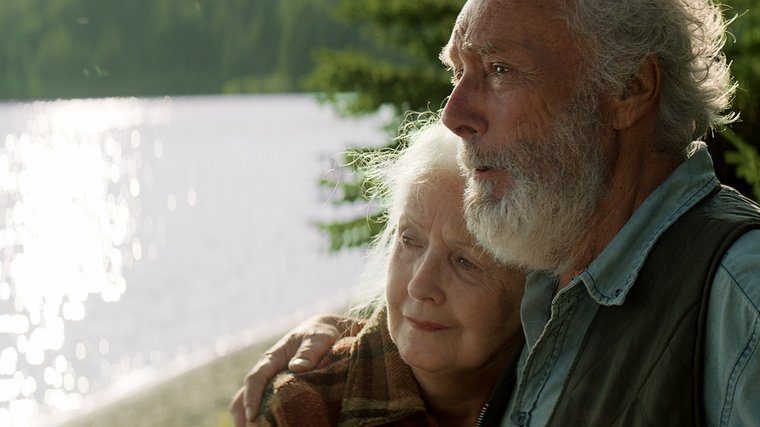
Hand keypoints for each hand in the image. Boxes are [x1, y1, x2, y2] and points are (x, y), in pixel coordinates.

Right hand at [229, 314, 361, 425]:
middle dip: (244, 416)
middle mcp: (265, 372)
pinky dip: (259, 420)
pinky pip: (260, 407)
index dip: (252, 397)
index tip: (252, 416)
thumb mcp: (319, 339)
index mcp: (272, 357)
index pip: (256, 377)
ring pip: (245, 404)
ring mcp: (267, 383)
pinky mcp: (273, 392)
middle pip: (242, 396)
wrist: (321, 333)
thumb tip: (296, 367)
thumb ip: (310, 351)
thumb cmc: (320, 335)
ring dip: (247, 421)